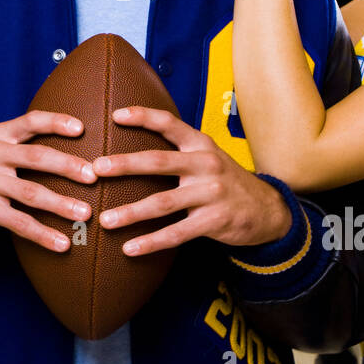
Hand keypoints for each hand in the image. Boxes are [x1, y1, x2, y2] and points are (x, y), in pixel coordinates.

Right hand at [0, 111, 97, 251]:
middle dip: (68, 166)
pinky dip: (43, 234)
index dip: (56, 122)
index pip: (31, 121)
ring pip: (31, 192)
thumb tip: (74, 153)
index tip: (82, 128)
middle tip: (94, 177)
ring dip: (61, 205)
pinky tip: (62, 244)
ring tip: (86, 214)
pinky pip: (19, 222)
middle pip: (37, 157)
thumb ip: (24, 147)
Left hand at [92, 105, 292, 254]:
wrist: (267, 210)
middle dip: (124, 164)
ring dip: (131, 212)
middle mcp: (206, 164)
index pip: (169, 123)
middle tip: (95, 168)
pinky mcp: (214, 222)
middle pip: (159, 162)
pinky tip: (129, 248)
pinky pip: (176, 233)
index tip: (115, 115)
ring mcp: (211, 193)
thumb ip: (178, 151)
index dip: (143, 116)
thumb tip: (131, 149)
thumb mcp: (208, 158)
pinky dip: (151, 242)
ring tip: (105, 220)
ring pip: (163, 203)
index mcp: (200, 145)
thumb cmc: (225, 181)